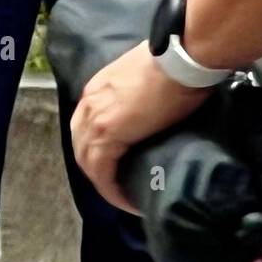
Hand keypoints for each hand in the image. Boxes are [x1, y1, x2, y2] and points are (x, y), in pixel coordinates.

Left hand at [71, 41, 211, 214]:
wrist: (180, 59)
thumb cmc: (174, 63)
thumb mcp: (147, 76)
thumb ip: (141, 91)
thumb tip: (156, 103)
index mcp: (98, 88)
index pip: (86, 126)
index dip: (98, 148)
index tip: (118, 164)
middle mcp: (89, 102)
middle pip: (81, 145)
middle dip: (97, 169)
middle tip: (120, 185)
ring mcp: (95, 118)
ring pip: (87, 162)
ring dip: (104, 183)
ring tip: (125, 197)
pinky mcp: (107, 134)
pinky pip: (102, 173)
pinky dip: (112, 190)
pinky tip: (129, 202)